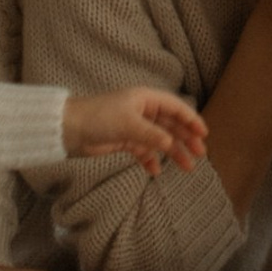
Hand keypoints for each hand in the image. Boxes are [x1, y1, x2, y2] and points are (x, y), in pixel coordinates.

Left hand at [62, 86, 207, 175]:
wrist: (68, 128)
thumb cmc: (99, 117)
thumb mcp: (129, 125)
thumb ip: (152, 135)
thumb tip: (171, 144)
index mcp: (146, 99)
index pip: (175, 108)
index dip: (191, 119)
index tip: (203, 134)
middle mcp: (143, 111)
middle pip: (170, 125)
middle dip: (185, 139)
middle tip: (200, 154)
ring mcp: (134, 126)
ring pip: (160, 140)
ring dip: (172, 152)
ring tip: (187, 167)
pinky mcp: (124, 140)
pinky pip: (144, 151)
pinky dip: (150, 160)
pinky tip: (156, 171)